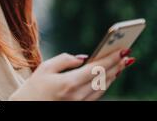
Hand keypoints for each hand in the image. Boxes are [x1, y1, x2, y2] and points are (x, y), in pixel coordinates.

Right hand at [9, 49, 134, 100]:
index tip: (122, 50)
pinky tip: (110, 75)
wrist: (28, 107)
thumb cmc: (35, 87)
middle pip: (104, 78)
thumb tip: (83, 58)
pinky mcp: (80, 106)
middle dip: (117, 65)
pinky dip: (105, 83)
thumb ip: (65, 60)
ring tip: (121, 62)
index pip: (96, 69)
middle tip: (127, 54)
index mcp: (68, 83)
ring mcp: (80, 103)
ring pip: (103, 87)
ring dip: (114, 74)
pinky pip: (98, 94)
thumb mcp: (45, 68)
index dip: (111, 59)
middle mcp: (77, 95)